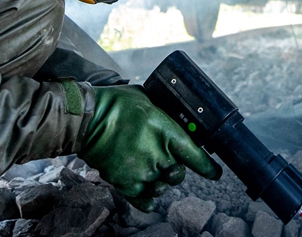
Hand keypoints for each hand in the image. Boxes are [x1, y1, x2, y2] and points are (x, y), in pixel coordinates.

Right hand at [79, 85, 221, 209]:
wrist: (87, 119)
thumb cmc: (117, 104)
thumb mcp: (149, 100)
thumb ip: (165, 114)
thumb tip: (177, 116)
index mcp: (167, 132)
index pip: (196, 156)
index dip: (208, 168)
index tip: (215, 173)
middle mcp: (158, 155)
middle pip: (178, 174)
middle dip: (176, 169)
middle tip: (166, 160)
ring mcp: (142, 172)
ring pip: (162, 187)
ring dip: (160, 181)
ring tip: (150, 169)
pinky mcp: (126, 184)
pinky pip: (145, 201)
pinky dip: (148, 198)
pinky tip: (148, 191)